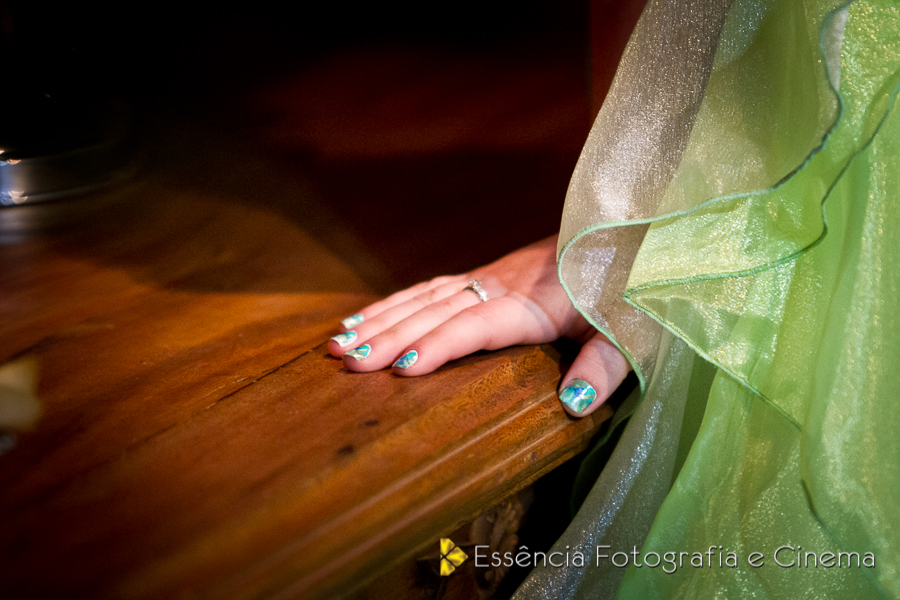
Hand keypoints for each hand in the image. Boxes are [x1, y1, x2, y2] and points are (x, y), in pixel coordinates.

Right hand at [328, 236, 629, 416]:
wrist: (627, 229)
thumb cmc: (632, 289)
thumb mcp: (631, 333)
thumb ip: (603, 367)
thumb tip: (571, 406)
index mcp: (534, 303)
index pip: (478, 326)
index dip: (441, 345)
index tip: (402, 367)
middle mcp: (501, 285)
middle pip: (437, 311)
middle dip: (390, 336)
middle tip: (346, 361)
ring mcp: (489, 276)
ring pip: (424, 296)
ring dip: (381, 319)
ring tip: (338, 343)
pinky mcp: (486, 273)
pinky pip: (430, 286)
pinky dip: (394, 302)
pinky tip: (368, 316)